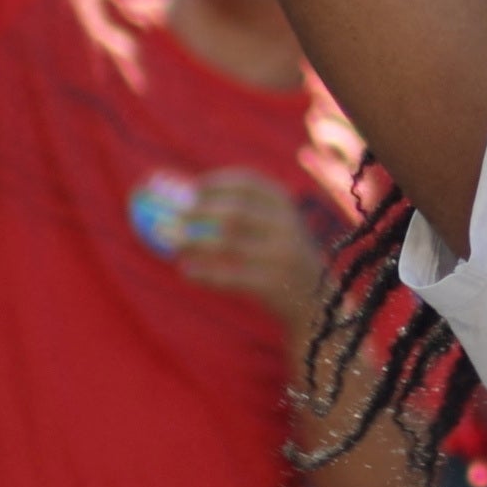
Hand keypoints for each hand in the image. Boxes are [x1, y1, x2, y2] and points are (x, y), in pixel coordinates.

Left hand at [166, 171, 326, 336]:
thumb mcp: (275, 228)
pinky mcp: (273, 285)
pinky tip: (185, 270)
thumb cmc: (280, 258)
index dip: (216, 183)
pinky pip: (230, 276)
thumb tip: (186, 199)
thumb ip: (241, 212)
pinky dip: (204, 273)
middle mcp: (287, 226)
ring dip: (194, 241)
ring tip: (172, 242)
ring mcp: (282, 256)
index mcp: (286, 205)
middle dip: (199, 212)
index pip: (248, 183)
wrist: (314, 302)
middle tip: (173, 216)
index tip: (191, 188)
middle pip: (234, 211)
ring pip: (228, 243)